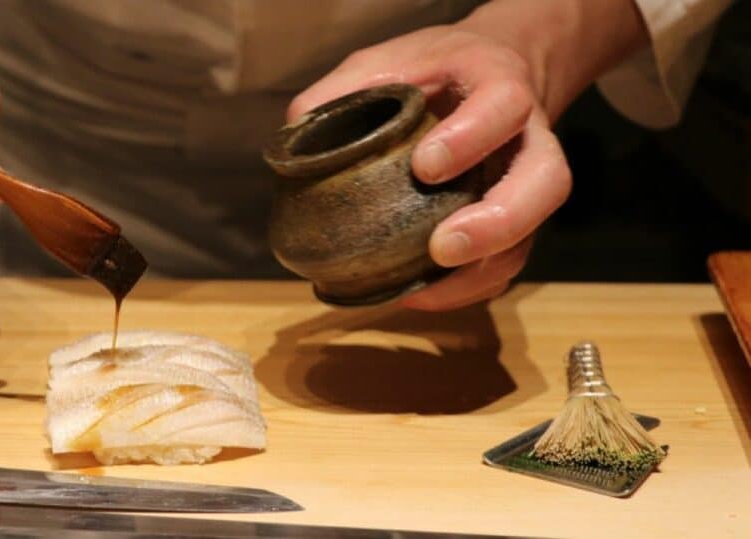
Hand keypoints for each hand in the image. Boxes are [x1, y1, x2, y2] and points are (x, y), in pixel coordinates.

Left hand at [288, 26, 571, 310]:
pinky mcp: (514, 224)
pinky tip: (419, 296)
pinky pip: (505, 264)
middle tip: (443, 247)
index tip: (424, 166)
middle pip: (546, 182)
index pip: (504, 107)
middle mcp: (528, 138)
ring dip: (481, 271)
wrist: (487, 74)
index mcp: (500, 85)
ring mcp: (526, 186)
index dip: (471, 138)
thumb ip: (346, 88)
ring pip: (531, 235)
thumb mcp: (389, 60)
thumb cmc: (435, 70)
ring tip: (424, 292)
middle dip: (500, 221)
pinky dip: (467, 289)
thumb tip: (299, 131)